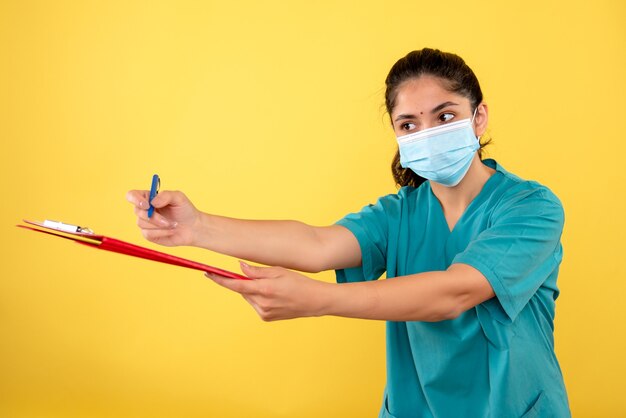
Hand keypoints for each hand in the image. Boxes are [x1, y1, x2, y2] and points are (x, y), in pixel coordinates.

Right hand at [126, 189, 201, 246]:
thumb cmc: (185, 210)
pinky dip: (161, 233)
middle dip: (153, 217)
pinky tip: (170, 231)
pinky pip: (148, 234)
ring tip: (173, 224)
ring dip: (159, 225)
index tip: (146, 205)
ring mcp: (145, 222)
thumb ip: (166, 195)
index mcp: (149, 197)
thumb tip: (152, 202)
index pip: (132, 195)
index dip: (135, 199)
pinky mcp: (148, 234)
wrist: (192, 228)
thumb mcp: (179, 198)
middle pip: (138, 211)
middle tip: (167, 220)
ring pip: (142, 223)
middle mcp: (144, 209)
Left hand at [207, 262, 331, 320]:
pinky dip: (259, 298)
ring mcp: (263, 313)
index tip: (208, 273)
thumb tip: (239, 267)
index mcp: (264, 289)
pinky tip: (274, 295)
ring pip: (248, 297)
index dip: (220, 279)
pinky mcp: (266, 318)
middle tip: (255, 275)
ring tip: (271, 286)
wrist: (314, 301)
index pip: (235, 284)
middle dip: (243, 282)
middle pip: (242, 290)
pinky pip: (255, 305)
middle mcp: (261, 303)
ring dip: (252, 290)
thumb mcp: (278, 271)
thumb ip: (257, 271)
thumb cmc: (298, 282)